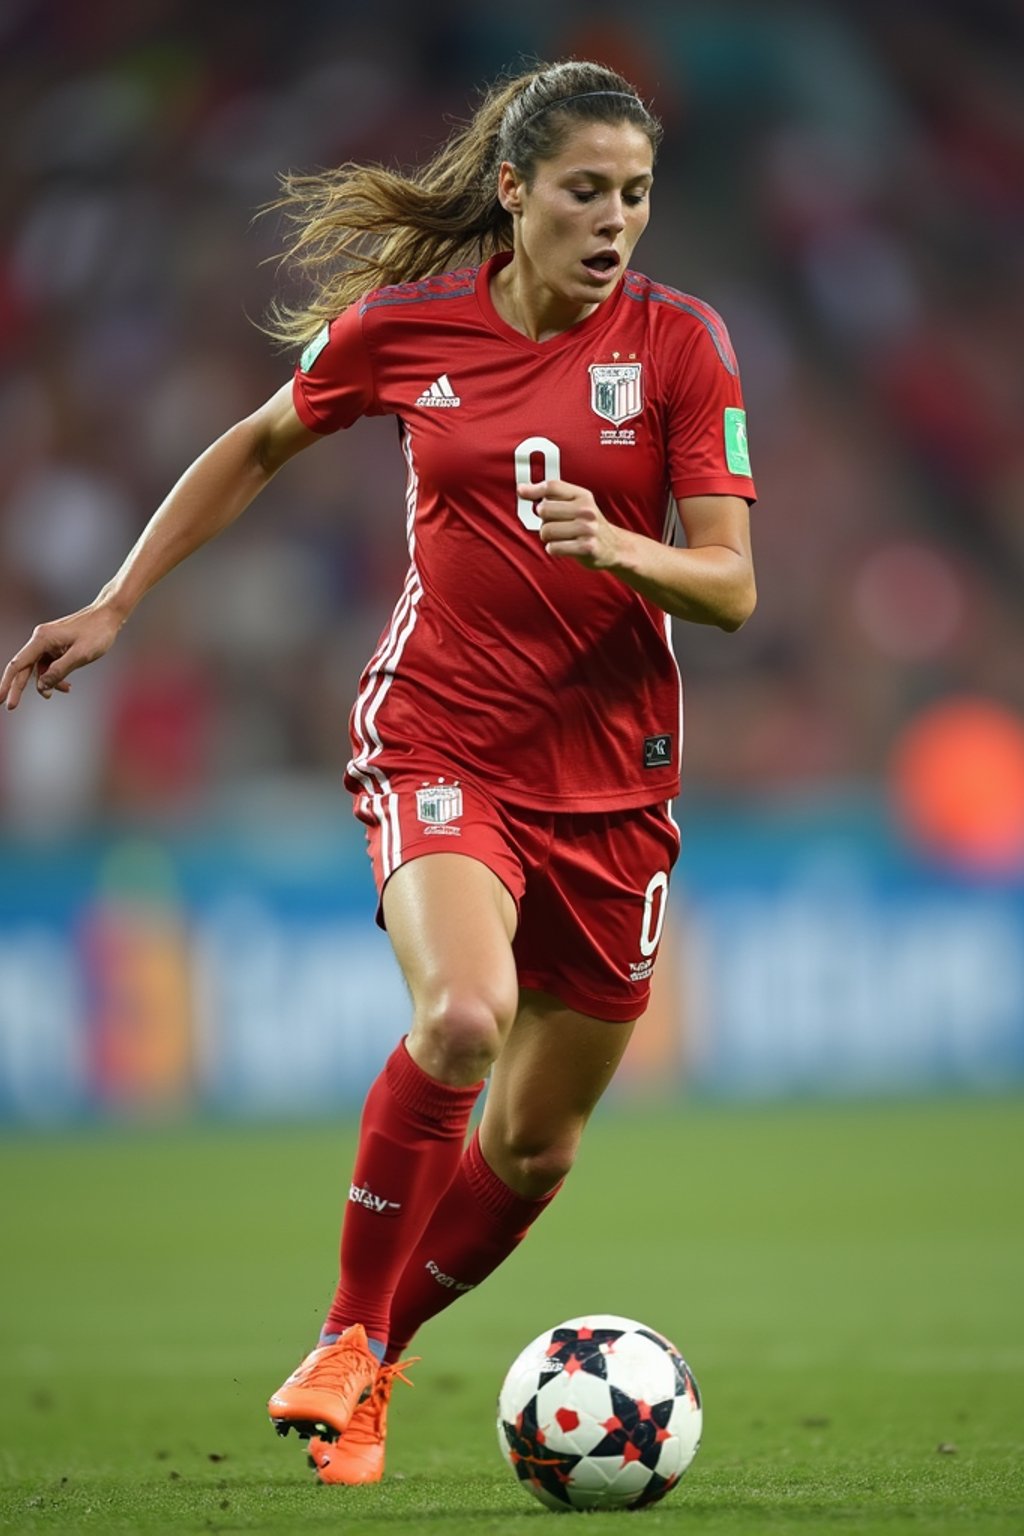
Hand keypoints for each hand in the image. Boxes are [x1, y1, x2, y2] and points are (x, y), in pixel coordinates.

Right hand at [0, 601, 123, 710]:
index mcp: (42, 639)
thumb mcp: (80, 655)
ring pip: (39, 668)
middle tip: (11, 707)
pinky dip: (56, 675)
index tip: (1, 699)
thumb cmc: (97, 632)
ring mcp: (48, 642)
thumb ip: (59, 671)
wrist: (109, 615)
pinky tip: (67, 685)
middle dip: (18, 688)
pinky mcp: (56, 645)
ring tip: (66, 689)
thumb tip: (42, 686)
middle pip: (23, 667)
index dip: (8, 683)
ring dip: (48, 682)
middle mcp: (40, 639)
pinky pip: (49, 664)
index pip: (18, 664)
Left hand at [516, 479, 624, 569]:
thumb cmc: (588, 525)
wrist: (614, 547)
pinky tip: (564, 547)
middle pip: (544, 509)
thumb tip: (521, 489)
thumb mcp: (577, 504)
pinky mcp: (586, 548)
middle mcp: (586, 511)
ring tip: (560, 537)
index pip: (552, 487)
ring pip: (546, 531)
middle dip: (543, 520)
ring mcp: (587, 529)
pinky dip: (554, 549)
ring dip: (547, 537)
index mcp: (583, 496)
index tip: (521, 492)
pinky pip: (554, 548)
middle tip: (554, 524)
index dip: (533, 489)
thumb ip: (552, 496)